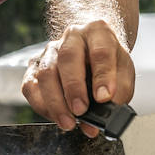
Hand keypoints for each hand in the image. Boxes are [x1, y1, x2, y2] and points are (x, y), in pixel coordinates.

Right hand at [21, 21, 134, 135]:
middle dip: (73, 88)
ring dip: (56, 102)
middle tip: (81, 111)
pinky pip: (31, 85)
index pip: (101, 51)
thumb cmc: (109, 61)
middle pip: (68, 58)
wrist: (93, 49)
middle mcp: (72, 37)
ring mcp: (51, 50)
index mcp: (98, 32)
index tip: (104, 97)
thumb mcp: (124, 71)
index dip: (102, 76)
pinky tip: (55, 116)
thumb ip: (119, 92)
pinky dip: (41, 105)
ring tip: (69, 122)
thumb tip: (104, 116)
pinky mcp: (35, 66)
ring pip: (46, 73)